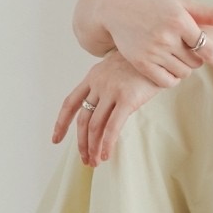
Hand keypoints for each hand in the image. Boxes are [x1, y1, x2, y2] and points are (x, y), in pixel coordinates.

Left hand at [50, 51, 166, 166]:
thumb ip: (106, 86)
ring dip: (93, 147)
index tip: (56, 139)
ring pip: (95, 126)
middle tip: (85, 159)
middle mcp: (98, 84)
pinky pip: (112, 127)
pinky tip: (107, 155)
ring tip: (95, 162)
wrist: (157, 51)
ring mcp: (111, 91)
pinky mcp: (127, 99)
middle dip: (81, 143)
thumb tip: (103, 110)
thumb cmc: (141, 63)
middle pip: (82, 119)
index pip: (70, 102)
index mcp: (92, 77)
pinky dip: (107, 144)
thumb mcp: (116, 69)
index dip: (62, 123)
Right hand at [102, 0, 212, 86]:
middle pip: (195, 62)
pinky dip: (171, 79)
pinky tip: (168, 68)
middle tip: (185, 49)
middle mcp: (166, 36)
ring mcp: (152, 51)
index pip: (206, 46)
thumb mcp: (182, 4)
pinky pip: (166, 82)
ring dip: (184, 69)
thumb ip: (212, 13)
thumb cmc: (155, 5)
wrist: (118, 10)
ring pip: (182, 73)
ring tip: (175, 56)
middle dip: (195, 59)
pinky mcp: (141, 63)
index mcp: (179, 20)